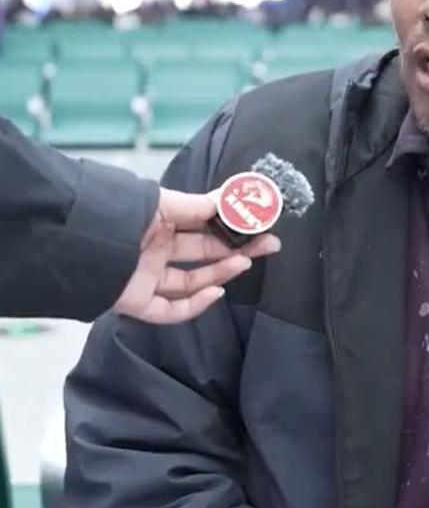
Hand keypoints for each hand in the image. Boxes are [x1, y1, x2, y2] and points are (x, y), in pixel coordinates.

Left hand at [113, 187, 279, 324]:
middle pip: (203, 254)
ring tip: (245, 261)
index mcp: (160, 223)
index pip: (203, 227)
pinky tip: (217, 292)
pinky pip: (169, 310)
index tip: (260, 226)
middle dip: (236, 249)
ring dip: (221, 272)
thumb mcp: (164, 202)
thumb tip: (235, 198)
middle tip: (269, 245)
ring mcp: (146, 277)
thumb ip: (200, 205)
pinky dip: (195, 305)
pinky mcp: (137, 301)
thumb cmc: (121, 211)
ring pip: (190, 281)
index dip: (232, 228)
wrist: (81, 235)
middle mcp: (155, 250)